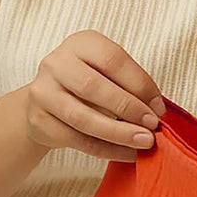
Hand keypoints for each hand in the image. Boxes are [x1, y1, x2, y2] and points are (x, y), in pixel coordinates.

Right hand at [23, 30, 165, 161]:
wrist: (46, 101)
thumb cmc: (88, 82)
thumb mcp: (107, 72)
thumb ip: (129, 84)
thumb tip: (156, 109)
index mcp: (81, 43)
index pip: (113, 60)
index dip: (139, 84)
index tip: (159, 106)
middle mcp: (57, 63)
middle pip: (94, 88)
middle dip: (129, 108)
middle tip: (152, 125)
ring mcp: (42, 92)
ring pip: (83, 118)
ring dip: (119, 133)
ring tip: (143, 141)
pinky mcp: (37, 120)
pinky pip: (76, 140)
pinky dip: (106, 149)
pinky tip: (127, 153)